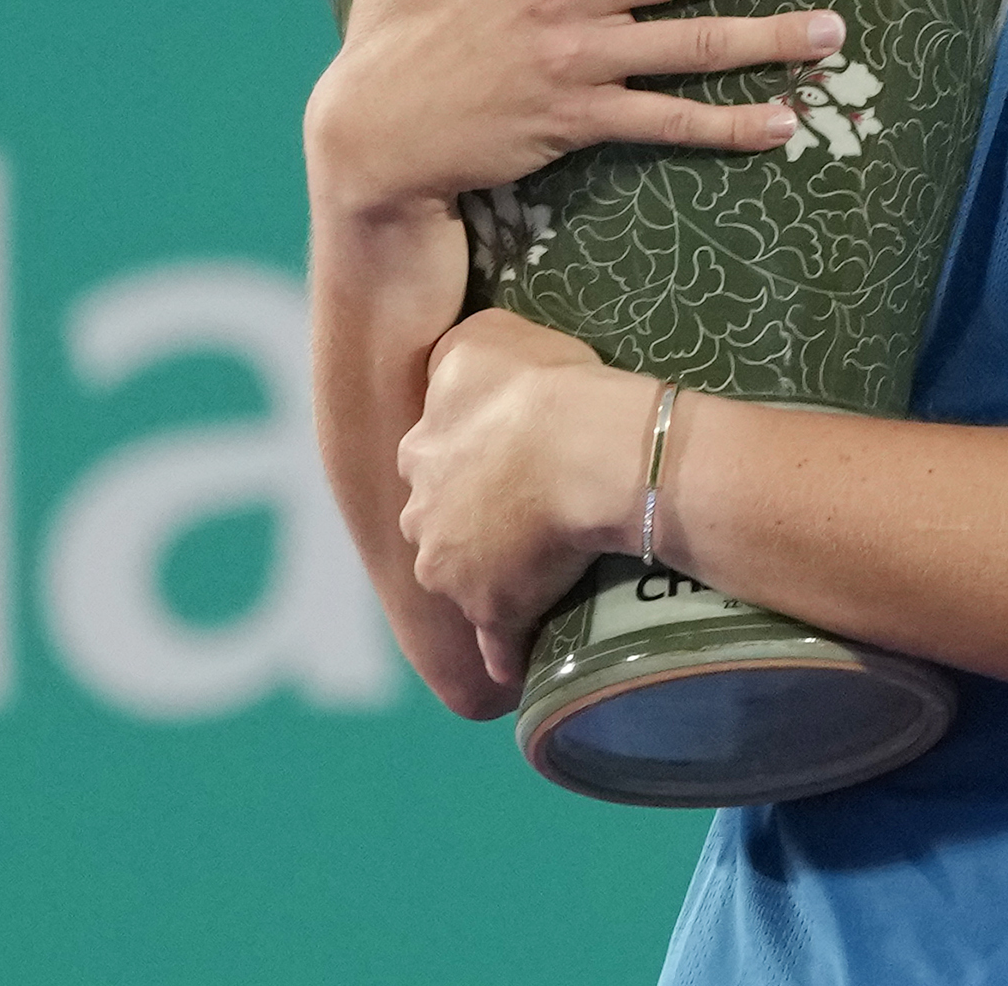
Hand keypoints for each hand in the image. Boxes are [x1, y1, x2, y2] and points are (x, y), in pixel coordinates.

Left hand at [397, 309, 647, 685]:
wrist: (588, 450)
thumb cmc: (545, 386)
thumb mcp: (481, 338)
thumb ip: (455, 358)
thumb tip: (445, 375)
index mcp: (420, 452)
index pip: (432, 460)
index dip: (468, 459)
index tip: (503, 460)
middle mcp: (421, 515)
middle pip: (439, 524)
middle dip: (467, 524)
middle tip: (521, 515)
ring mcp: (454, 570)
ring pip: (461, 582)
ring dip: (484, 585)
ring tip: (532, 579)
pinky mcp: (494, 612)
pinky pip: (497, 647)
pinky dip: (504, 658)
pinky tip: (515, 669)